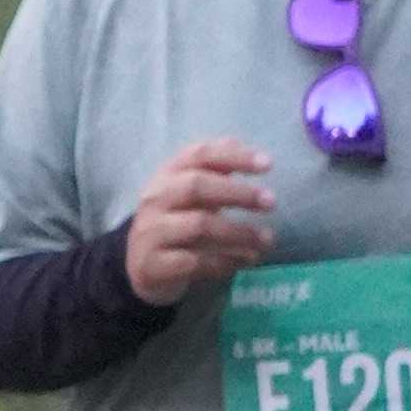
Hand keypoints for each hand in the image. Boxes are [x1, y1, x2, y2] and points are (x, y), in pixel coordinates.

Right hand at [123, 137, 275, 304]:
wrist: (139, 264)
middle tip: (271, 202)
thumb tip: (243, 146)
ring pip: (200, 225)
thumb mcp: (190, 192)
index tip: (268, 164)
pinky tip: (246, 260)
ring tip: (267, 239)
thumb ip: (215, 170)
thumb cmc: (175, 220)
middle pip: (197, 186)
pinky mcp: (155, 264)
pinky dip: (226, 261)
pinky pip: (196, 261)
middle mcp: (156, 197)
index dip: (234, 156)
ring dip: (240, 232)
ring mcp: (152, 231)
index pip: (199, 154)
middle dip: (238, 192)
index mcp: (168, 174)